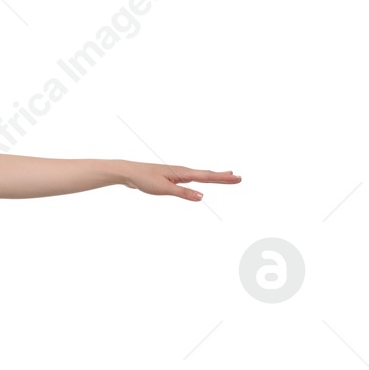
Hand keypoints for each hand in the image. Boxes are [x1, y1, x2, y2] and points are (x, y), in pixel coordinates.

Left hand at [118, 162, 239, 200]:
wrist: (129, 173)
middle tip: (239, 178)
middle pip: (207, 175)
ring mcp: (177, 174)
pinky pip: (192, 178)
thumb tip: (202, 198)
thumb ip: (183, 193)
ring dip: (214, 176)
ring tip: (227, 176)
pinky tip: (202, 180)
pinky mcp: (172, 177)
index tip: (237, 178)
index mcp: (183, 173)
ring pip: (200, 176)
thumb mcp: (164, 189)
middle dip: (223, 177)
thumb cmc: (144, 180)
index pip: (208, 176)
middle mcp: (182, 171)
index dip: (223, 178)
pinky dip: (202, 178)